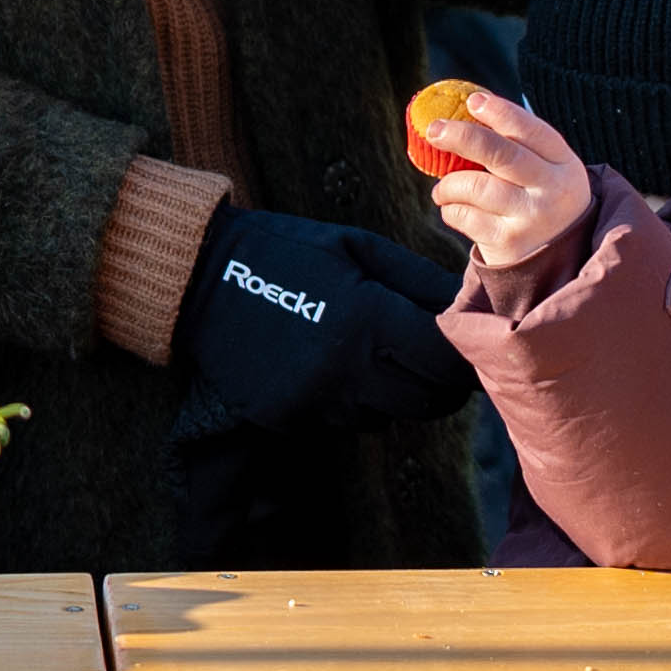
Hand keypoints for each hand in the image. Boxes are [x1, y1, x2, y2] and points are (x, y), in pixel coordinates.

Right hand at [170, 205, 476, 436]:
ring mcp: (315, 401)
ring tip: (372, 354)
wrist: (199, 277)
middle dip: (438, 382)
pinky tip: (331, 366)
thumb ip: (418, 281)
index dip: (462, 359)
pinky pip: (344, 421)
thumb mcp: (358, 248)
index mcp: (368, 318)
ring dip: (394, 393)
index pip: (446, 364)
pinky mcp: (289, 419)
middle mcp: (346, 369)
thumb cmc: (288, 252)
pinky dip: (352, 401)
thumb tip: (470, 307)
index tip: (461, 347)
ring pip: (388, 416)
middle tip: (427, 356)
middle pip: (426, 402)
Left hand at [413, 87, 593, 279]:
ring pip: (474, 186)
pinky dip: (450, 209)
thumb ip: (517, 145)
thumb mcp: (548, 171)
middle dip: (463, 136)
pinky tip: (454, 209)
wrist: (560, 260)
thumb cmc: (541, 199)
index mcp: (563, 163)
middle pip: (501, 154)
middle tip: (435, 130)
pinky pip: (464, 216)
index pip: (531, 130)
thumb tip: (466, 110)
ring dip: (448, 184)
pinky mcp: (507, 243)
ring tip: (443, 189)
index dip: (501, 112)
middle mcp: (551, 190)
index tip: (473, 101)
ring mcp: (530, 218)